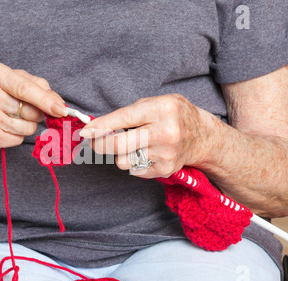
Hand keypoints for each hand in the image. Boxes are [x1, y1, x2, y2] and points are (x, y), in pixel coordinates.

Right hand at [0, 62, 67, 148]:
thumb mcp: (12, 77)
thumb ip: (39, 86)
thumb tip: (59, 104)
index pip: (25, 90)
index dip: (46, 101)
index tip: (62, 110)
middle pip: (32, 112)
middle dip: (37, 112)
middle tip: (23, 107)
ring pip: (28, 129)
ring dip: (28, 124)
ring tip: (11, 115)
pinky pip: (19, 140)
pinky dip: (18, 134)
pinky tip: (4, 125)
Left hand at [80, 94, 212, 178]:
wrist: (202, 136)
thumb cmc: (173, 116)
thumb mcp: (156, 102)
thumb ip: (129, 113)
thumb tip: (97, 127)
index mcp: (162, 109)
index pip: (124, 118)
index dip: (101, 126)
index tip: (85, 131)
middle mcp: (165, 133)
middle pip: (119, 145)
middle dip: (99, 144)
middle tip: (93, 141)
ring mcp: (165, 154)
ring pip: (123, 160)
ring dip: (119, 154)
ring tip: (132, 144)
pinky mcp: (165, 169)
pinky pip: (133, 170)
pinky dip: (133, 162)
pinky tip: (144, 153)